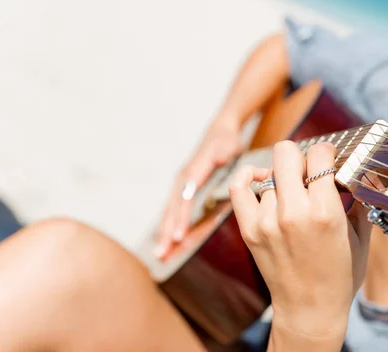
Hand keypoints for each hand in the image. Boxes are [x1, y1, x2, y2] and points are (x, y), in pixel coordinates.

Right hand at [155, 118, 243, 257]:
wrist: (221, 131)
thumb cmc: (226, 141)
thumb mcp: (227, 145)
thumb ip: (222, 153)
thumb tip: (219, 158)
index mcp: (192, 173)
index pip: (185, 199)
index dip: (181, 218)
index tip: (178, 236)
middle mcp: (182, 180)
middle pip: (172, 209)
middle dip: (166, 232)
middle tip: (161, 253)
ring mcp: (181, 185)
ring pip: (170, 212)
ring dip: (164, 232)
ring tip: (160, 254)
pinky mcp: (184, 189)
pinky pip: (175, 211)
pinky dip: (170, 226)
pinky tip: (168, 242)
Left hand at [228, 141, 371, 337]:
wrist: (310, 310)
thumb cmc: (340, 275)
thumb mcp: (360, 235)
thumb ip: (356, 199)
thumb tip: (350, 170)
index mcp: (325, 212)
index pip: (319, 155)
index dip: (327, 152)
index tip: (329, 160)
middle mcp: (293, 213)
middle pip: (286, 152)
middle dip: (301, 157)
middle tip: (309, 173)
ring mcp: (267, 221)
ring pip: (270, 174)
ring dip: (284, 180)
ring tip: (294, 198)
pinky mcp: (250, 229)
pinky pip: (239, 187)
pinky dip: (249, 177)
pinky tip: (262, 179)